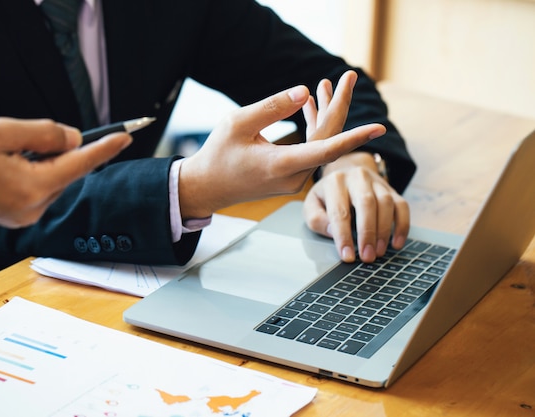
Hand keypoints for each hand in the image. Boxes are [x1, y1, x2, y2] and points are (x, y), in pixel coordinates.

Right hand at [0, 117, 131, 227]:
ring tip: (8, 152)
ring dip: (44, 161)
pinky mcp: (19, 216)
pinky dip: (35, 172)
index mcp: (34, 187)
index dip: (106, 147)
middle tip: (32, 136)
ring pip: (53, 179)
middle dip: (59, 150)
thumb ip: (43, 133)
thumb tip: (75, 139)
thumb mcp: (0, 132)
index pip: (81, 163)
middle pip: (67, 171)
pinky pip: (39, 188)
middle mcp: (36, 207)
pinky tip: (9, 165)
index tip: (127, 136)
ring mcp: (27, 215)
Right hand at [179, 71, 385, 218]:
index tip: (378, 127)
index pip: (326, 150)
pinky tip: (312, 107)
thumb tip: (305, 91)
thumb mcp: (238, 123)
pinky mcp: (289, 177)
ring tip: (328, 84)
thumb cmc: (218, 154)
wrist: (206, 187)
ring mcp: (293, 180)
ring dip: (325, 116)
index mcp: (281, 165)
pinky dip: (314, 129)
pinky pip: (310, 151)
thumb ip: (272, 107)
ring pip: (320, 145)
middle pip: (328, 141)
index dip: (353, 137)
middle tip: (349, 77)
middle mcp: (293, 177)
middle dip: (339, 107)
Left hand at [303, 152, 409, 263]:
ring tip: (379, 252)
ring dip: (384, 230)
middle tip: (368, 256)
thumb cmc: (327, 196)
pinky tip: (396, 243)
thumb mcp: (312, 205)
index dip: (344, 236)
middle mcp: (357, 178)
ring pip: (386, 203)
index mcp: (334, 182)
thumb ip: (317, 219)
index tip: (348, 256)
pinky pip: (402, 206)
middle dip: (367, 232)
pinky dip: (402, 226)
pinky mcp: (391, 189)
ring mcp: (376, 182)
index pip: (339, 211)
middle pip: (366, 203)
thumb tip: (334, 233)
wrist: (346, 172)